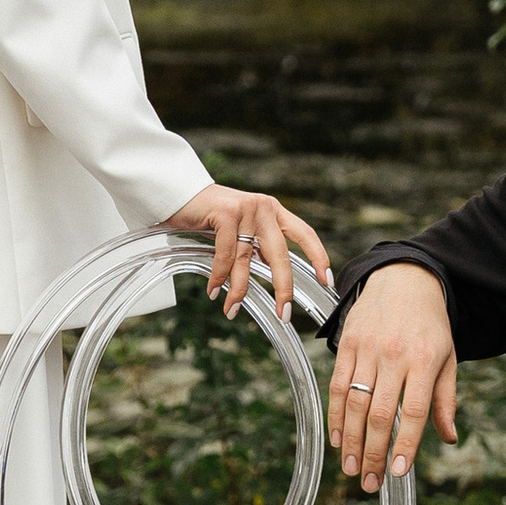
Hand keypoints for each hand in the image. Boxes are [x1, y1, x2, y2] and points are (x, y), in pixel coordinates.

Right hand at [165, 184, 331, 319]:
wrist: (178, 191)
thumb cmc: (209, 214)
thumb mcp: (241, 227)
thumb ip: (256, 244)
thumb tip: (269, 272)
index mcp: (273, 211)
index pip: (304, 233)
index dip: (318, 256)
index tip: (327, 280)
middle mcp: (264, 208)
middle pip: (280, 255)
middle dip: (283, 288)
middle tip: (284, 313)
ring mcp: (246, 210)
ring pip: (247, 260)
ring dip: (238, 289)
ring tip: (231, 310)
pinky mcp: (226, 214)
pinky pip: (226, 255)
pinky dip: (219, 276)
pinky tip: (213, 290)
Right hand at [326, 263, 457, 491]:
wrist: (404, 279)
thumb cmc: (430, 325)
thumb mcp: (447, 358)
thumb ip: (444, 399)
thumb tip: (449, 438)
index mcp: (425, 361)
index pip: (414, 412)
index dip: (405, 445)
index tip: (399, 473)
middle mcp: (395, 356)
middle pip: (380, 414)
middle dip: (374, 453)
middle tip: (369, 483)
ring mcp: (368, 349)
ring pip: (355, 404)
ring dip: (351, 441)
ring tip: (352, 469)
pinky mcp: (348, 343)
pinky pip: (338, 385)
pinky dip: (335, 416)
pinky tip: (337, 439)